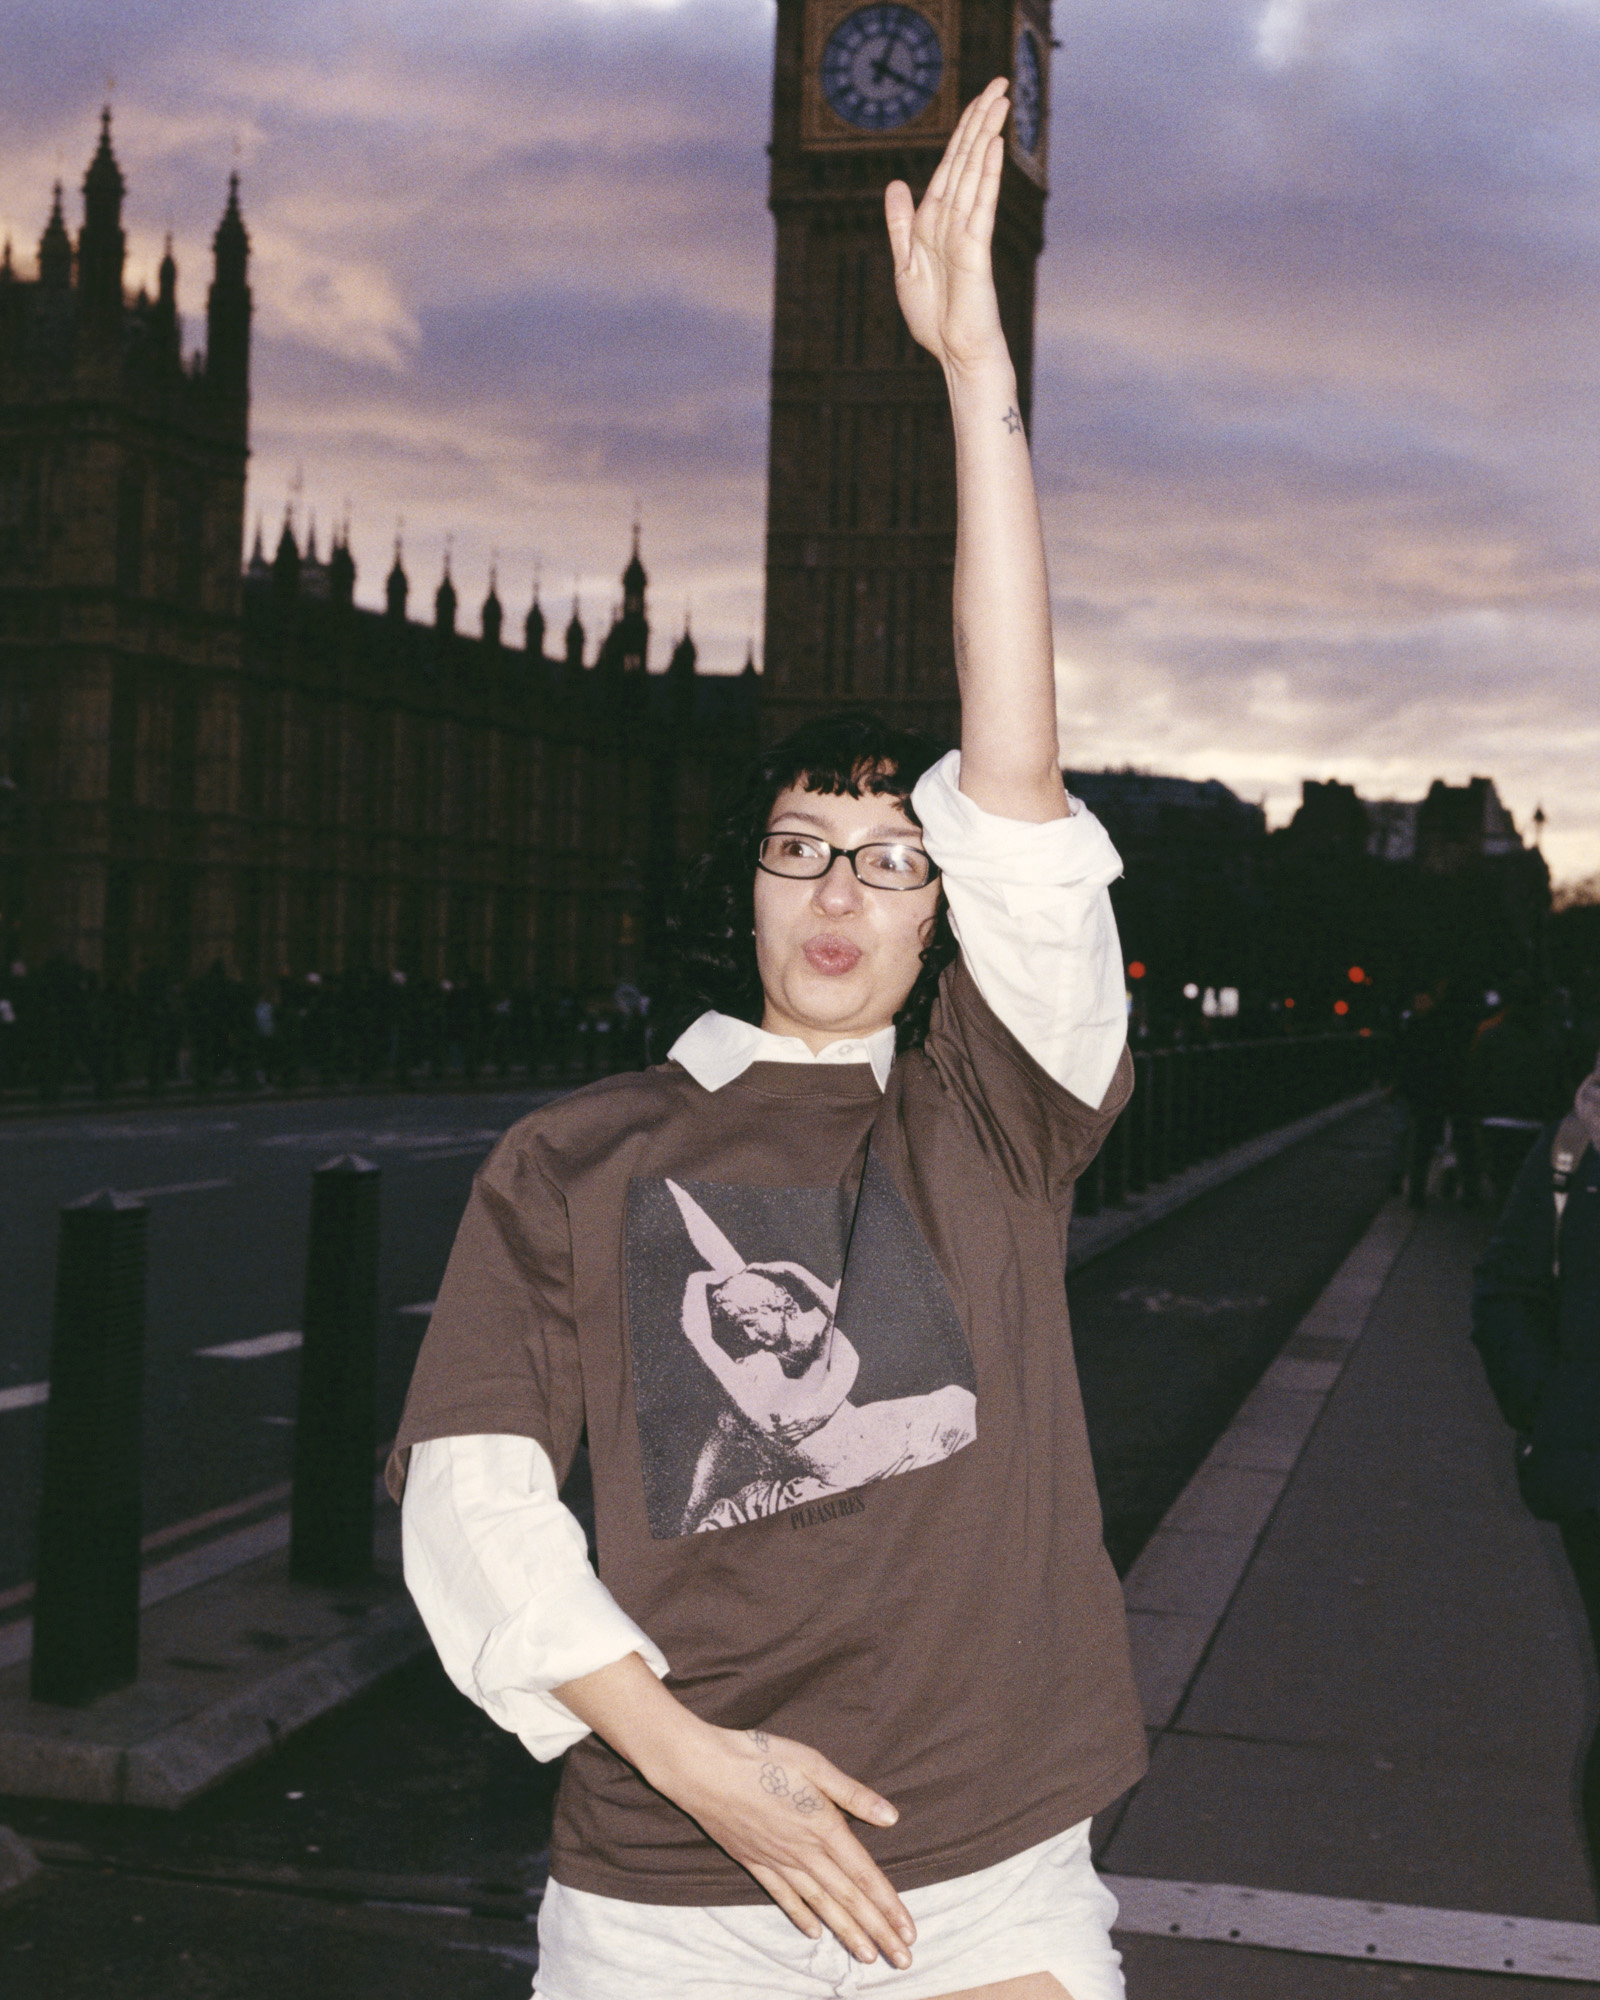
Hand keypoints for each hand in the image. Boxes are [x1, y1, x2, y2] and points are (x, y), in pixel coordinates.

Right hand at [655, 1721, 916, 1968]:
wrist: (702, 1769)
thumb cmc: (759, 1756)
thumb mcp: (812, 1763)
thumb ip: (851, 1793)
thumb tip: (891, 1816)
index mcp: (823, 1826)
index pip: (864, 1875)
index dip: (889, 1905)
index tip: (909, 1931)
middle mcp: (803, 1852)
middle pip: (847, 1898)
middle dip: (878, 1931)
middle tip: (902, 1960)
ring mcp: (776, 1861)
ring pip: (819, 1905)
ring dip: (847, 1932)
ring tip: (868, 1957)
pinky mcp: (753, 1861)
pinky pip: (783, 1896)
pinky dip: (801, 1916)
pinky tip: (816, 1933)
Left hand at [885, 78, 1009, 375]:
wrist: (954, 352)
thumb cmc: (933, 318)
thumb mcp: (904, 265)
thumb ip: (900, 225)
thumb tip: (896, 184)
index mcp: (932, 222)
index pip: (949, 165)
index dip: (963, 130)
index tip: (979, 98)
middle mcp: (951, 221)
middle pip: (966, 160)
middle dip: (981, 119)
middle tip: (1001, 81)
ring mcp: (966, 233)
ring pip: (974, 173)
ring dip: (986, 135)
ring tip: (1002, 100)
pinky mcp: (975, 251)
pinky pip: (979, 204)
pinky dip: (985, 175)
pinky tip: (993, 146)